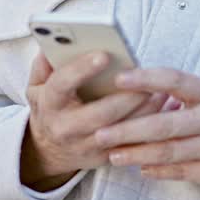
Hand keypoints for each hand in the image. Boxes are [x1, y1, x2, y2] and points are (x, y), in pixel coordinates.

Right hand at [21, 52, 165, 190]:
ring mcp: (86, 145)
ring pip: (121, 131)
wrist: (48, 150)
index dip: (81, 69)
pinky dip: (148, 127)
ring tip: (161, 90)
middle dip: (126, 96)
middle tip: (146, 78)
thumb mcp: (36, 86)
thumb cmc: (49, 108)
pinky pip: (131, 144)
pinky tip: (162, 110)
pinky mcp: (104, 157)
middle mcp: (66, 127)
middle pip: (100, 113)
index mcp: (49, 103)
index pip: (62, 84)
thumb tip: (56, 42)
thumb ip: (44, 63)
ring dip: (144, 111)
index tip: (104, 54)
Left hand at [94, 68, 199, 190]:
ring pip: (168, 153)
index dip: (147, 79)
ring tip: (112, 154)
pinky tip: (140, 167)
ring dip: (135, 154)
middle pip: (164, 125)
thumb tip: (141, 87)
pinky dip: (157, 170)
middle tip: (101, 133)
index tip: (120, 79)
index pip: (176, 80)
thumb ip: (183, 93)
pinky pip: (180, 171)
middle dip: (129, 130)